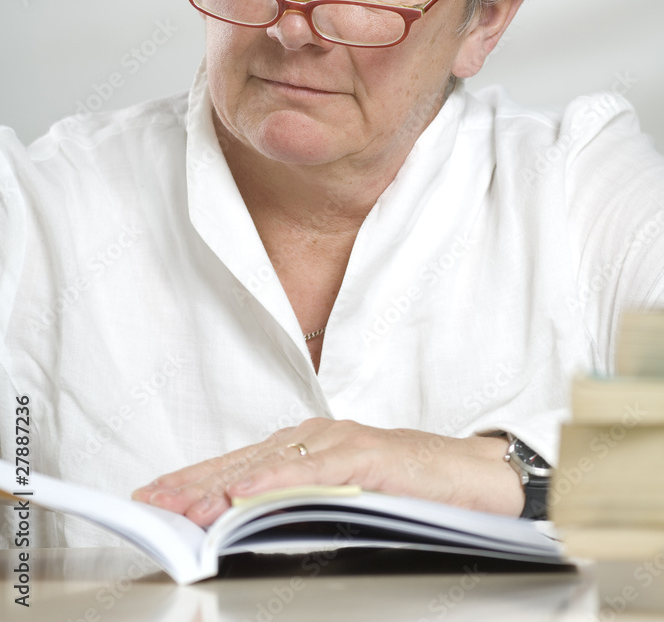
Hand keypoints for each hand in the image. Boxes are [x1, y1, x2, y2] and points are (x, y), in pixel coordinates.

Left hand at [132, 418, 523, 525]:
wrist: (480, 477)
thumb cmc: (416, 491)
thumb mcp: (349, 501)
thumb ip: (305, 505)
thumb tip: (249, 528)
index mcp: (314, 446)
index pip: (244, 463)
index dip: (199, 479)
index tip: (160, 495)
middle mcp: (323, 436)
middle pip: (247, 460)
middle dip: (196, 483)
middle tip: (154, 502)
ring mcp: (346, 442)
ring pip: (274, 463)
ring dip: (226, 486)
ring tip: (188, 506)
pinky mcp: (371, 454)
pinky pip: (317, 472)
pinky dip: (279, 482)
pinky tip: (250, 494)